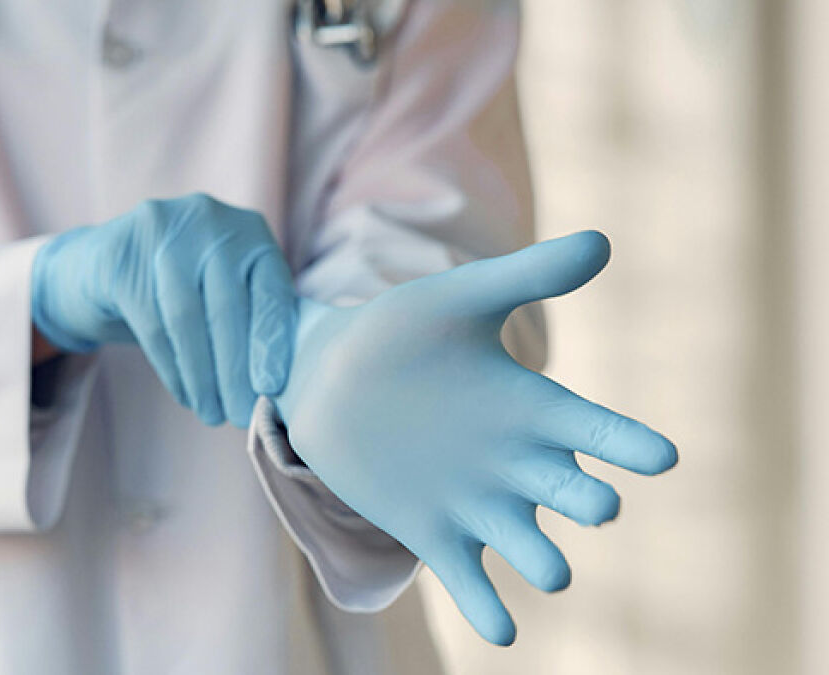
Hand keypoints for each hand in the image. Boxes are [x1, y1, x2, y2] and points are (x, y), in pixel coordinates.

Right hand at [32, 194, 295, 426]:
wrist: (102, 267)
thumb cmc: (182, 289)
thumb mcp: (224, 288)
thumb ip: (254, 317)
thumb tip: (279, 387)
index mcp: (249, 230)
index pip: (269, 288)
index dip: (272, 340)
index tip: (272, 387)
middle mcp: (209, 221)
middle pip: (227, 306)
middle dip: (235, 369)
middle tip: (241, 415)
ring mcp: (162, 231)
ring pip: (187, 319)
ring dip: (203, 376)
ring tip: (211, 414)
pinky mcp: (121, 257)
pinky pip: (152, 324)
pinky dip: (172, 369)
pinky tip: (185, 395)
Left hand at [274, 231, 676, 644]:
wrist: (328, 378)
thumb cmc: (398, 333)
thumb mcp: (457, 299)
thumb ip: (524, 276)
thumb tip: (603, 240)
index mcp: (530, 408)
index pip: (597, 430)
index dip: (629, 444)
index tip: (660, 455)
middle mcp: (516, 464)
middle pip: (574, 495)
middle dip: (589, 502)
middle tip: (596, 502)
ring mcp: (477, 504)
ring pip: (532, 548)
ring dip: (545, 562)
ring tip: (550, 568)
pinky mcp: (434, 534)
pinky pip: (471, 584)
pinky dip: (489, 610)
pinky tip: (503, 630)